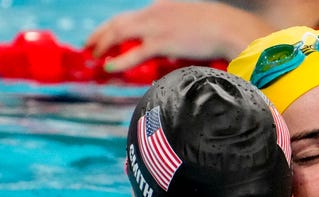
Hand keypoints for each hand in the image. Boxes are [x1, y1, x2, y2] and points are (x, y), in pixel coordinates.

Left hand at [85, 0, 272, 71]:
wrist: (229, 28)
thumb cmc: (219, 29)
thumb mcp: (195, 25)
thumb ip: (180, 33)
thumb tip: (177, 48)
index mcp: (162, 9)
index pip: (131, 16)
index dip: (114, 26)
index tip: (105, 35)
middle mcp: (154, 14)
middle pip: (118, 22)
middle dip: (100, 33)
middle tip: (88, 45)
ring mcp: (156, 27)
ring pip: (119, 33)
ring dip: (102, 44)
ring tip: (93, 55)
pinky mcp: (162, 42)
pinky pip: (134, 53)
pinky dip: (119, 60)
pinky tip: (109, 66)